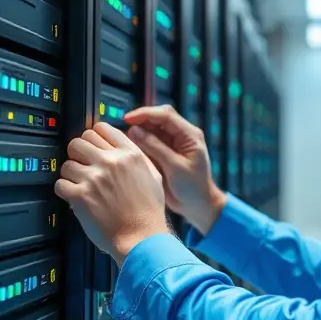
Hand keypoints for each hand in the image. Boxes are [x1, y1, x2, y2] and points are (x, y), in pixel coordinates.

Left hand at [55, 122, 170, 266]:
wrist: (141, 236)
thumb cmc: (149, 211)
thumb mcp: (153, 175)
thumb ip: (137, 157)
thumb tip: (121, 148)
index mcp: (130, 154)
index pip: (102, 128)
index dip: (94, 137)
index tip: (93, 146)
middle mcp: (111, 162)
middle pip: (79, 140)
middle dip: (79, 152)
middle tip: (83, 165)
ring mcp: (94, 178)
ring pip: (67, 162)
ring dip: (71, 173)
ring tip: (80, 184)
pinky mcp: (80, 195)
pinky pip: (60, 183)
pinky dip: (64, 190)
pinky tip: (75, 196)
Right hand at [123, 104, 227, 234]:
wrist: (197, 205)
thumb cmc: (193, 187)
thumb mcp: (175, 167)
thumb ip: (155, 147)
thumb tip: (134, 130)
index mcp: (190, 135)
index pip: (166, 115)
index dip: (146, 114)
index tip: (128, 119)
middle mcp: (181, 136)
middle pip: (158, 119)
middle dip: (140, 122)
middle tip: (123, 129)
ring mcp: (172, 144)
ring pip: (151, 130)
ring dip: (138, 133)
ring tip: (124, 141)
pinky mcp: (164, 153)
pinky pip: (149, 142)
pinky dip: (139, 144)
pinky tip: (130, 149)